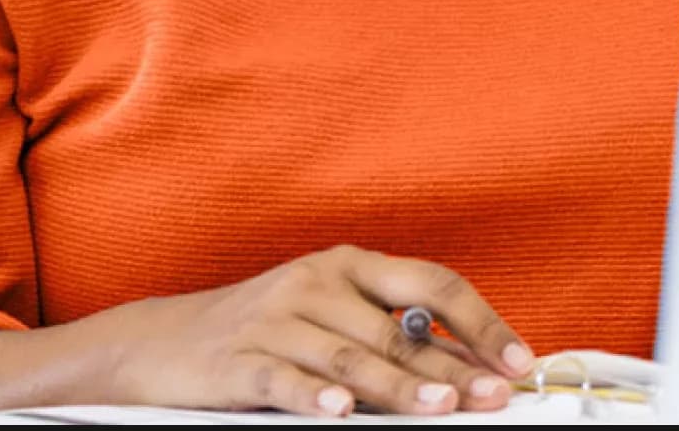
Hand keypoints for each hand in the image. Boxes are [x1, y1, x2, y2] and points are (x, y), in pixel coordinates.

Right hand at [108, 245, 537, 417]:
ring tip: (439, 407)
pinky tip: (342, 413)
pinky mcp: (238, 359)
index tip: (517, 360)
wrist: (161, 343)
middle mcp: (315, 282)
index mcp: (348, 266)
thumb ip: (392, 338)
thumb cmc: (264, 331)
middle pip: (397, 328)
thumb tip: (468, 371)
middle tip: (491, 397)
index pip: (432, 284)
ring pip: (350, 355)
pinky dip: (316, 396)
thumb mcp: (329, 320)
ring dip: (399, 386)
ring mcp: (274, 319)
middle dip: (453, 367)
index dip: (481, 322)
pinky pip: (284, 378)